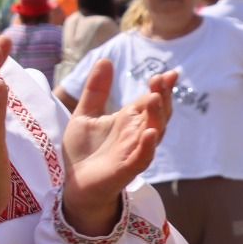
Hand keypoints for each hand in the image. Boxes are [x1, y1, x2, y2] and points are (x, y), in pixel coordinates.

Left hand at [61, 60, 173, 234]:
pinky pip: (142, 157)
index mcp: (129, 121)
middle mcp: (136, 135)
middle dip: (162, 97)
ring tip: (155, 98)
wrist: (74, 183)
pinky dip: (147, 146)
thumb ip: (96, 90)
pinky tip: (150, 133)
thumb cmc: (83, 150)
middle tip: (162, 80)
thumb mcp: (85, 114)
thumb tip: (106, 59)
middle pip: (158, 115)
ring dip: (157, 117)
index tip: (168, 73)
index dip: (160, 88)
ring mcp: (133, 152)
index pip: (150, 101)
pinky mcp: (126, 169)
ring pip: (154, 133)